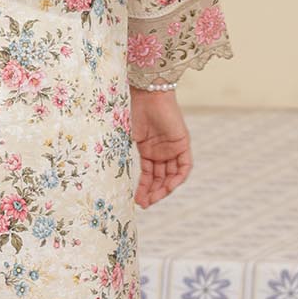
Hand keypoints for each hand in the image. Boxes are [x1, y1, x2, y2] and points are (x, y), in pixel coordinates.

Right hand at [131, 86, 191, 206]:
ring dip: (163, 189)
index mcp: (148, 149)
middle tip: (144, 203)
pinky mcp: (182, 143)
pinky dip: (178, 178)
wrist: (146, 94)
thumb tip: (112, 176)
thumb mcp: (127, 138)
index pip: (149, 175)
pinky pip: (185, 167)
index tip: (137, 201)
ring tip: (152, 200)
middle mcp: (161, 151)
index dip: (144, 189)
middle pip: (160, 178)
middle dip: (153, 193)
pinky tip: (168, 187)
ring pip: (171, 175)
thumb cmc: (133, 112)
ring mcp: (172, 148)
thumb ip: (125, 155)